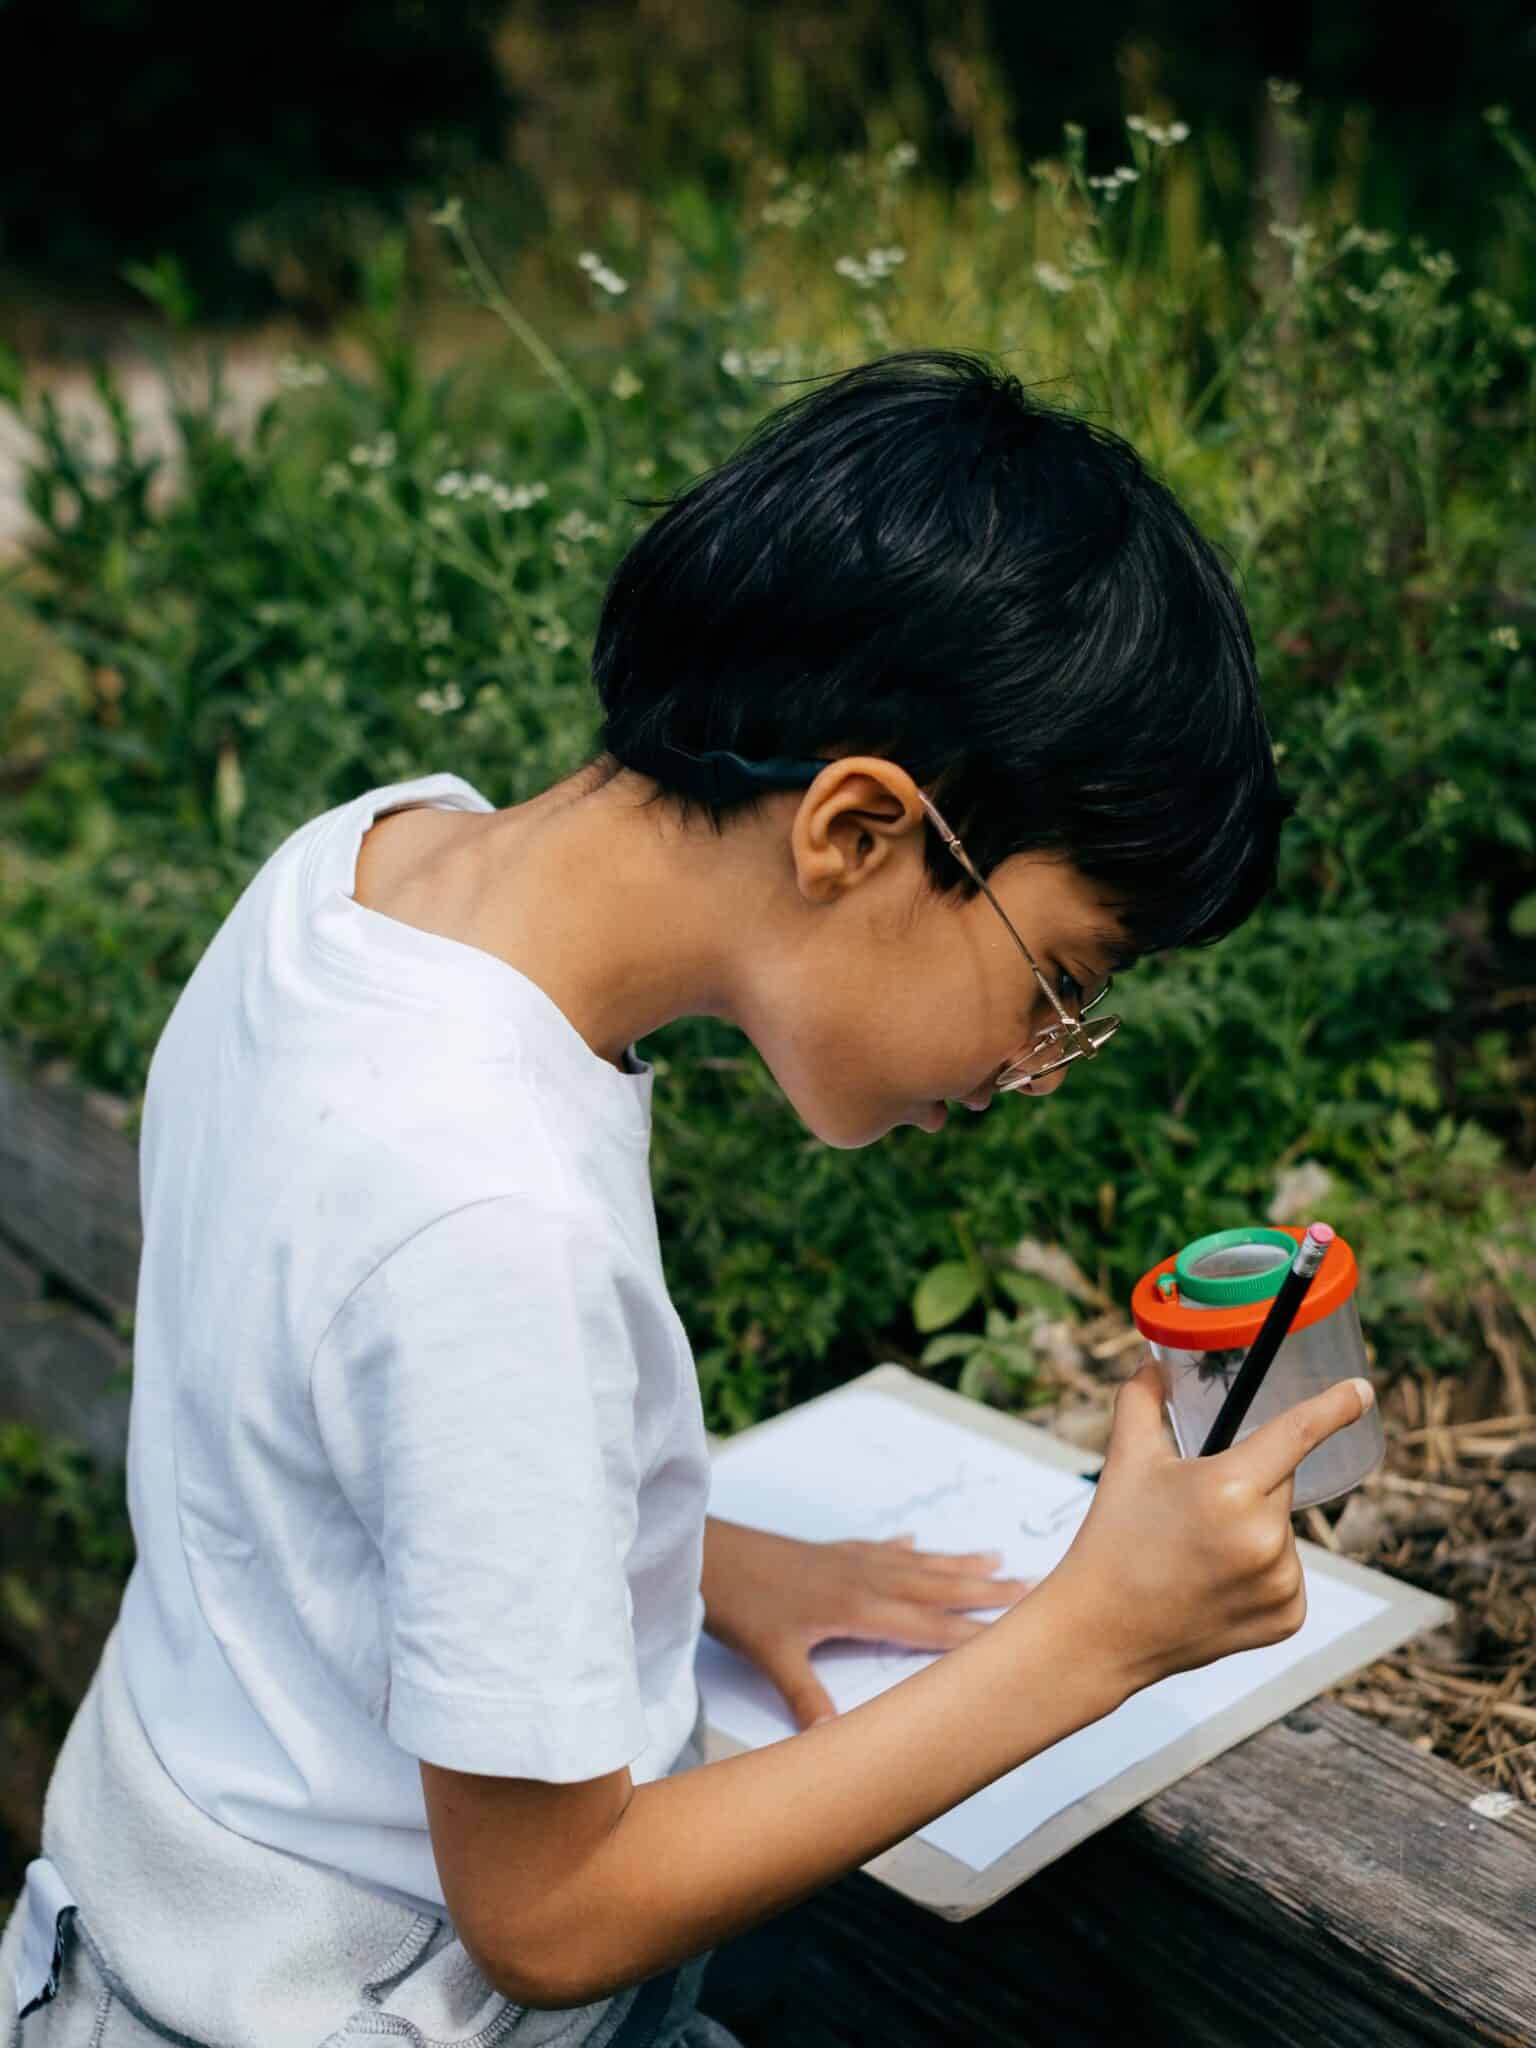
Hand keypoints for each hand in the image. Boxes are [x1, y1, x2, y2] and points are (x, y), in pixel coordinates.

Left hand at [701, 1518, 1033, 1730]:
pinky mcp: (830, 1552)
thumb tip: (835, 1745)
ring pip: (916, 1564)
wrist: (709, 1552)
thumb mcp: (772, 1656)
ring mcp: (849, 1561)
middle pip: (936, 1587)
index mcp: (859, 1607)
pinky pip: (880, 1549)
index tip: (1020, 1632)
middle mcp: (865, 1579)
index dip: (974, 1632)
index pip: (929, 1626)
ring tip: (995, 1558)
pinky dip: (903, 1549)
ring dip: (956, 1564)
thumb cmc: (739, 1604)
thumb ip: (807, 1699)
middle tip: (1031, 1584)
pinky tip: (914, 1542)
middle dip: (985, 1590)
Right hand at [1047, 1360, 1374, 1692]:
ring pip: (1283, 1529)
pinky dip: (1262, 1571)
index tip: (1361, 1391)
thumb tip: (1154, 1364)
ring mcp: (1280, 1583)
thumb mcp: (1127, 1460)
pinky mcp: (1287, 1618)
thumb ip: (1142, 1400)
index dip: (1333, 1407)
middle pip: (1281, 1482)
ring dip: (1255, 1528)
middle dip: (1249, 1481)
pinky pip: (1287, 1573)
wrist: (1103, 1630)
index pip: (1297, 1433)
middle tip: (1197, 1507)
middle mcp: (1264, 1537)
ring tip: (1200, 1553)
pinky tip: (1218, 1583)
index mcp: (1228, 1488)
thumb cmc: (1113, 1537)